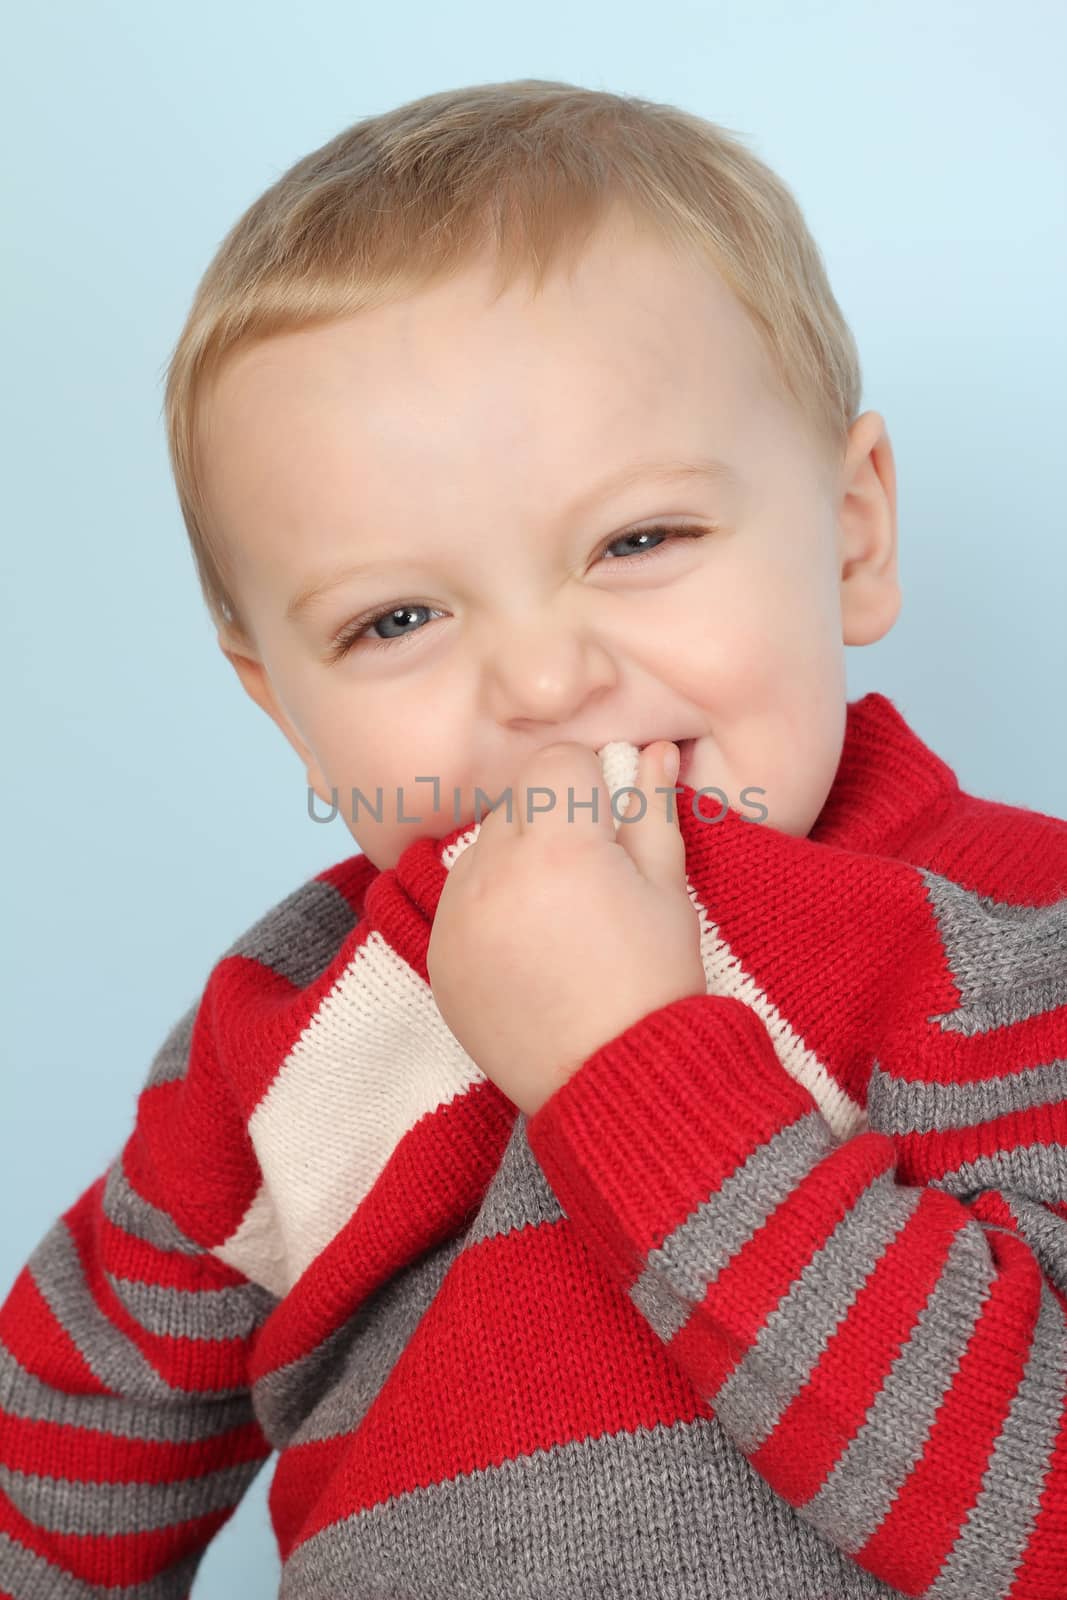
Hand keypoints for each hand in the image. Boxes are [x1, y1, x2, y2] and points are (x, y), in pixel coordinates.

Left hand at [425, 740, 706, 1115]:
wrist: (615, 1084)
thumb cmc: (653, 984)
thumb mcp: (668, 889)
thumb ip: (651, 810)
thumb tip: (653, 750)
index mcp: (558, 846)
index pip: (558, 763)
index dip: (593, 785)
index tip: (614, 824)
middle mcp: (493, 872)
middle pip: (517, 802)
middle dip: (554, 823)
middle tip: (592, 880)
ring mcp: (455, 916)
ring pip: (484, 847)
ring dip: (517, 861)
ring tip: (561, 920)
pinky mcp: (436, 954)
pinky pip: (459, 899)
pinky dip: (490, 908)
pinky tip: (530, 949)